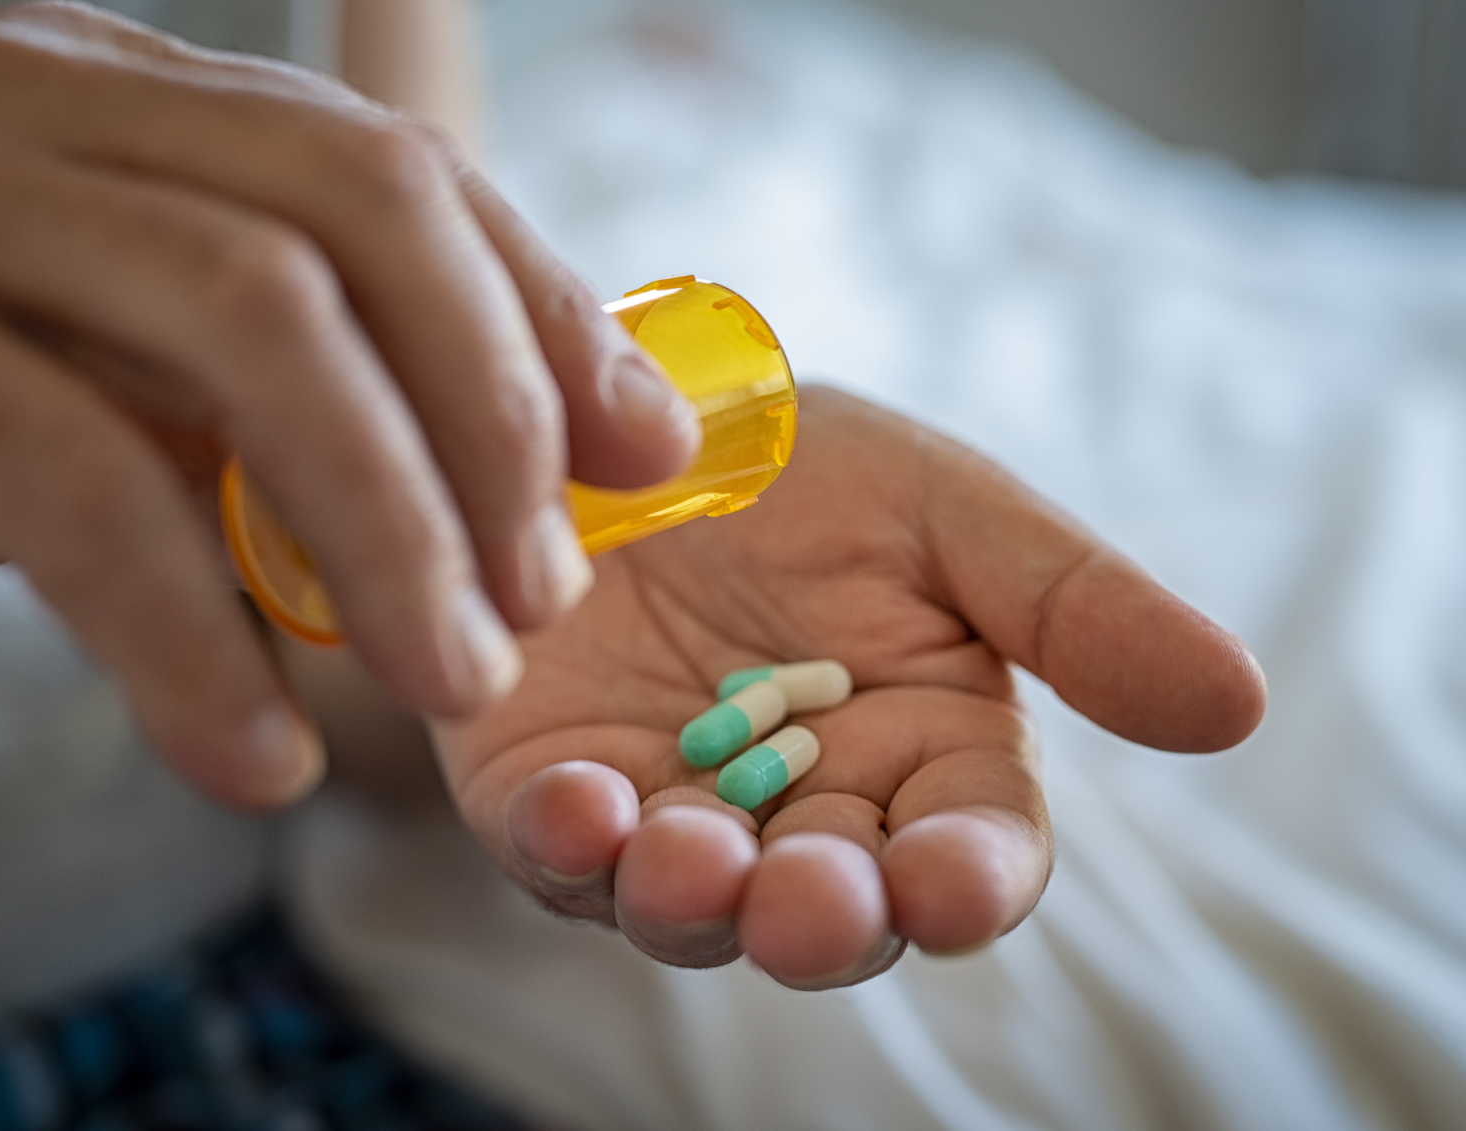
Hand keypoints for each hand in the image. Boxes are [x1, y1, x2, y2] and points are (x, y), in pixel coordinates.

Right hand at [0, 2, 697, 807]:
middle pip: (352, 215)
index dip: (546, 317)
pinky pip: (78, 489)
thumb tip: (574, 461)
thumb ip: (323, 378)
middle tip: (543, 597)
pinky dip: (194, 637)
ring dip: (386, 526)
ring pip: (247, 322)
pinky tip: (255, 757)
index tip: (642, 459)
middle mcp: (54, 112)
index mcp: (147, 103)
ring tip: (451, 680)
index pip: (398, 171)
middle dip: (488, 414)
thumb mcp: (145, 359)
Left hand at [436, 387, 1265, 987]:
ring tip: (690, 857)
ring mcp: (669, 813)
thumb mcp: (947, 510)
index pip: (968, 851)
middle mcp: (799, 811)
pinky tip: (574, 805)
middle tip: (814, 901)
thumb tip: (1238, 703)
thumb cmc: (801, 465)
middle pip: (831, 909)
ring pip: (692, 904)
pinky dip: (565, 841)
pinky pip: (554, 847)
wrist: (627, 420)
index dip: (963, 882)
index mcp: (919, 752)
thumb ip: (1072, 607)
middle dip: (824, 917)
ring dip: (694, 898)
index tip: (950, 886)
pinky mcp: (548, 790)